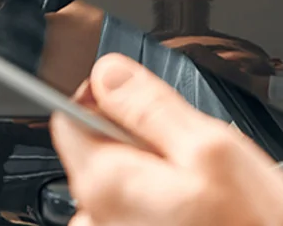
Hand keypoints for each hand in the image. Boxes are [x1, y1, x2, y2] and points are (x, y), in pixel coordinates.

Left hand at [50, 54, 282, 225]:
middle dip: (142, 139)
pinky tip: (199, 213)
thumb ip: (151, 104)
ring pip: (124, 180)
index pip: (70, 115)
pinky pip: (137, 211)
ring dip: (158, 174)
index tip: (146, 103)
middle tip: (192, 155)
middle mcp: (95, 219)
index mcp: (105, 183)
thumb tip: (108, 72)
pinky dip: (164, 203)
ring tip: (202, 191)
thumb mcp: (212, 147)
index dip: (109, 97)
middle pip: (99, 147)